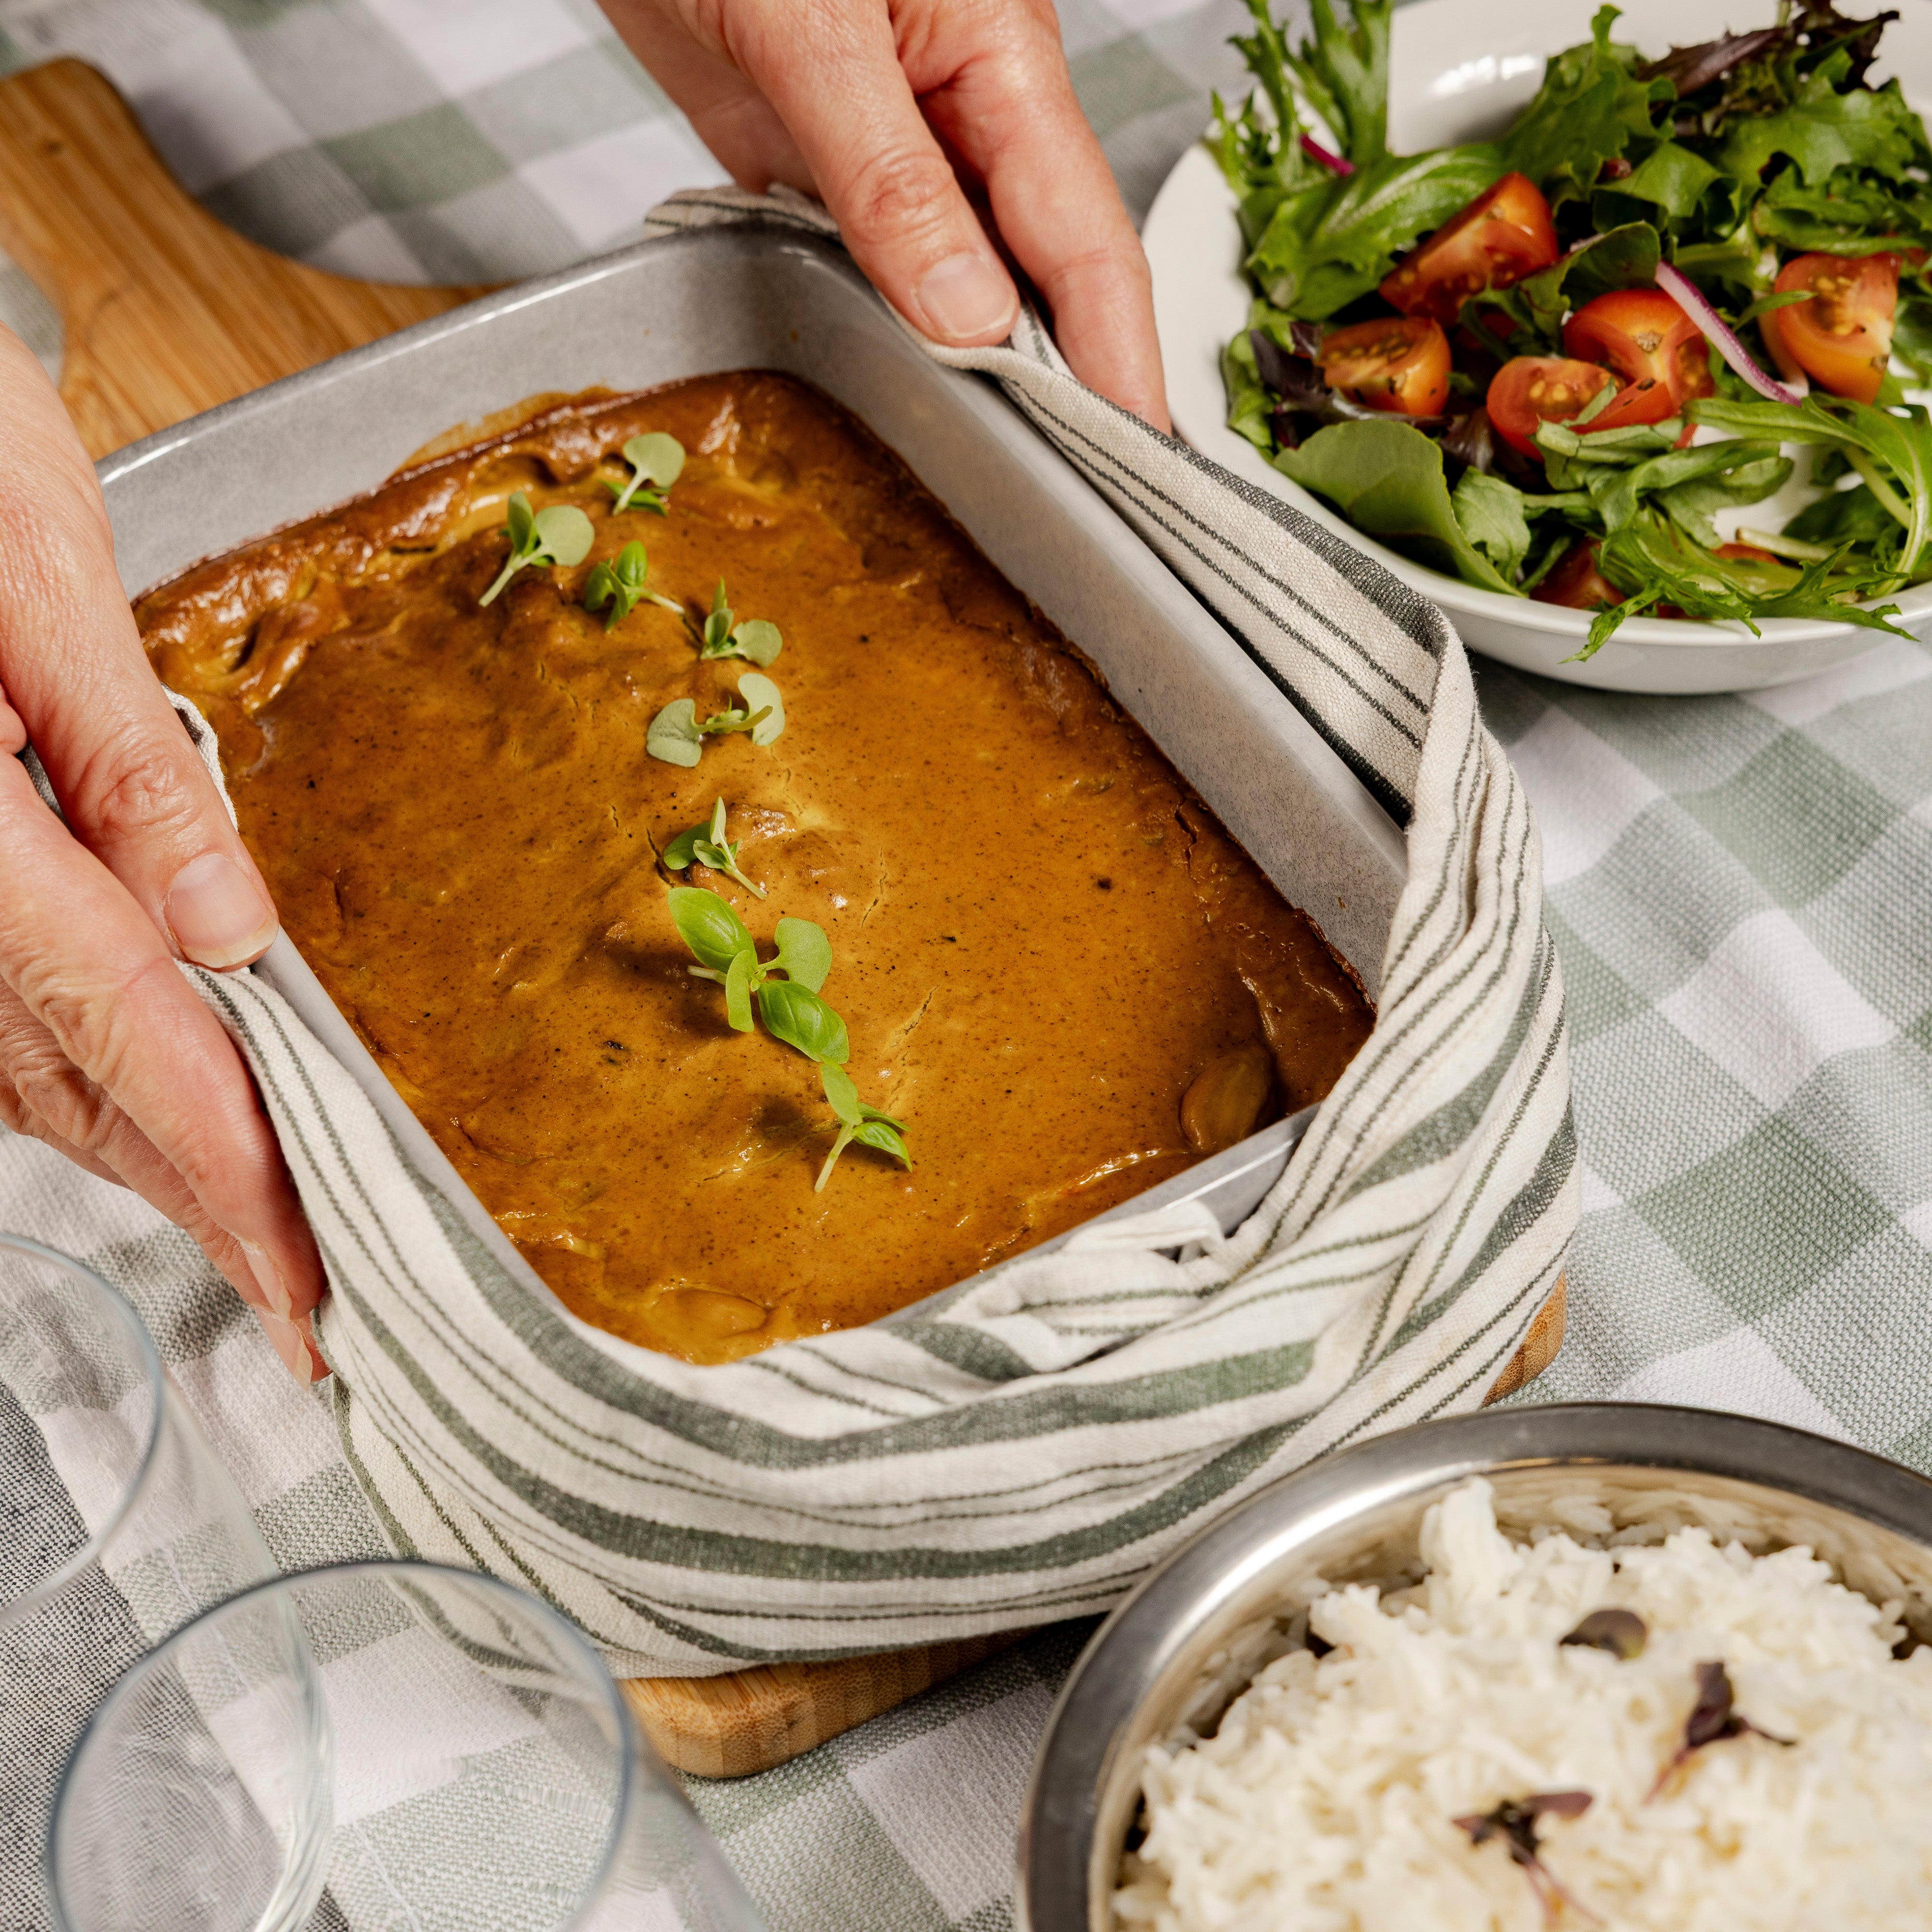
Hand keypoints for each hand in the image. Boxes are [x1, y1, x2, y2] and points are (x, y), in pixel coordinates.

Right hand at [0, 328, 326, 1381]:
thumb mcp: (25, 569)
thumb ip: (119, 761)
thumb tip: (226, 923)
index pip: (120, 1024)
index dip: (222, 1162)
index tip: (305, 1271)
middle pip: (71, 1078)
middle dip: (198, 1196)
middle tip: (304, 1302)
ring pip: (25, 1061)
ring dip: (143, 1152)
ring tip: (252, 1232)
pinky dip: (82, 1070)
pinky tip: (145, 1106)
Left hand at [600, 0, 1170, 429]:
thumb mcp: (812, 30)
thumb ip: (891, 178)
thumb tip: (967, 319)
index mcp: (998, 59)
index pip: (1087, 242)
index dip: (1119, 361)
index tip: (1137, 464)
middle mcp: (958, 109)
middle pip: (1038, 274)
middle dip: (1064, 387)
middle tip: (1079, 505)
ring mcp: (887, 138)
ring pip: (955, 279)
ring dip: (972, 374)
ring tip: (998, 476)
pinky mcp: (809, 151)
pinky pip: (862, 258)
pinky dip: (879, 326)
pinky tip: (893, 389)